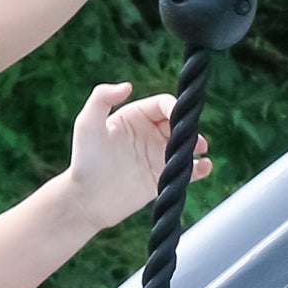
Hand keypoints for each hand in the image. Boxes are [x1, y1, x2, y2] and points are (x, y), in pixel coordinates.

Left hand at [64, 83, 206, 229]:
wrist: (85, 201)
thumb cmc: (83, 160)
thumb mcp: (86, 123)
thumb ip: (101, 97)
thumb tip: (127, 85)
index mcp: (134, 116)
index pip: (162, 105)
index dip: (174, 107)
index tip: (177, 117)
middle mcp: (148, 134)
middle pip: (178, 123)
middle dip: (188, 126)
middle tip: (192, 136)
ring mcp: (156, 156)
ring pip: (184, 145)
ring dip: (196, 144)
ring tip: (200, 148)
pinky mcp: (161, 177)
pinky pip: (186, 171)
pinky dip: (199, 168)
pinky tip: (204, 166)